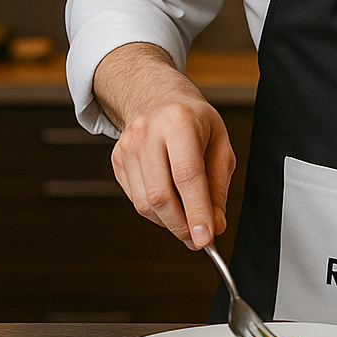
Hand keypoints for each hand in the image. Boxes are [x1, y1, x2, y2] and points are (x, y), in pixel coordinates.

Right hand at [94, 43, 236, 249]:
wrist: (157, 98)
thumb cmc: (193, 121)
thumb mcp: (219, 144)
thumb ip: (218, 186)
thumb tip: (215, 224)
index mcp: (179, 122)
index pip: (187, 176)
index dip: (197, 212)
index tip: (206, 239)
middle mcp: (148, 133)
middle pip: (161, 195)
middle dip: (182, 225)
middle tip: (199, 239)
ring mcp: (127, 147)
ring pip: (146, 204)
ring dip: (169, 222)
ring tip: (188, 220)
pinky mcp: (117, 161)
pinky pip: (136, 200)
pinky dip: (156, 212)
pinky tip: (170, 202)